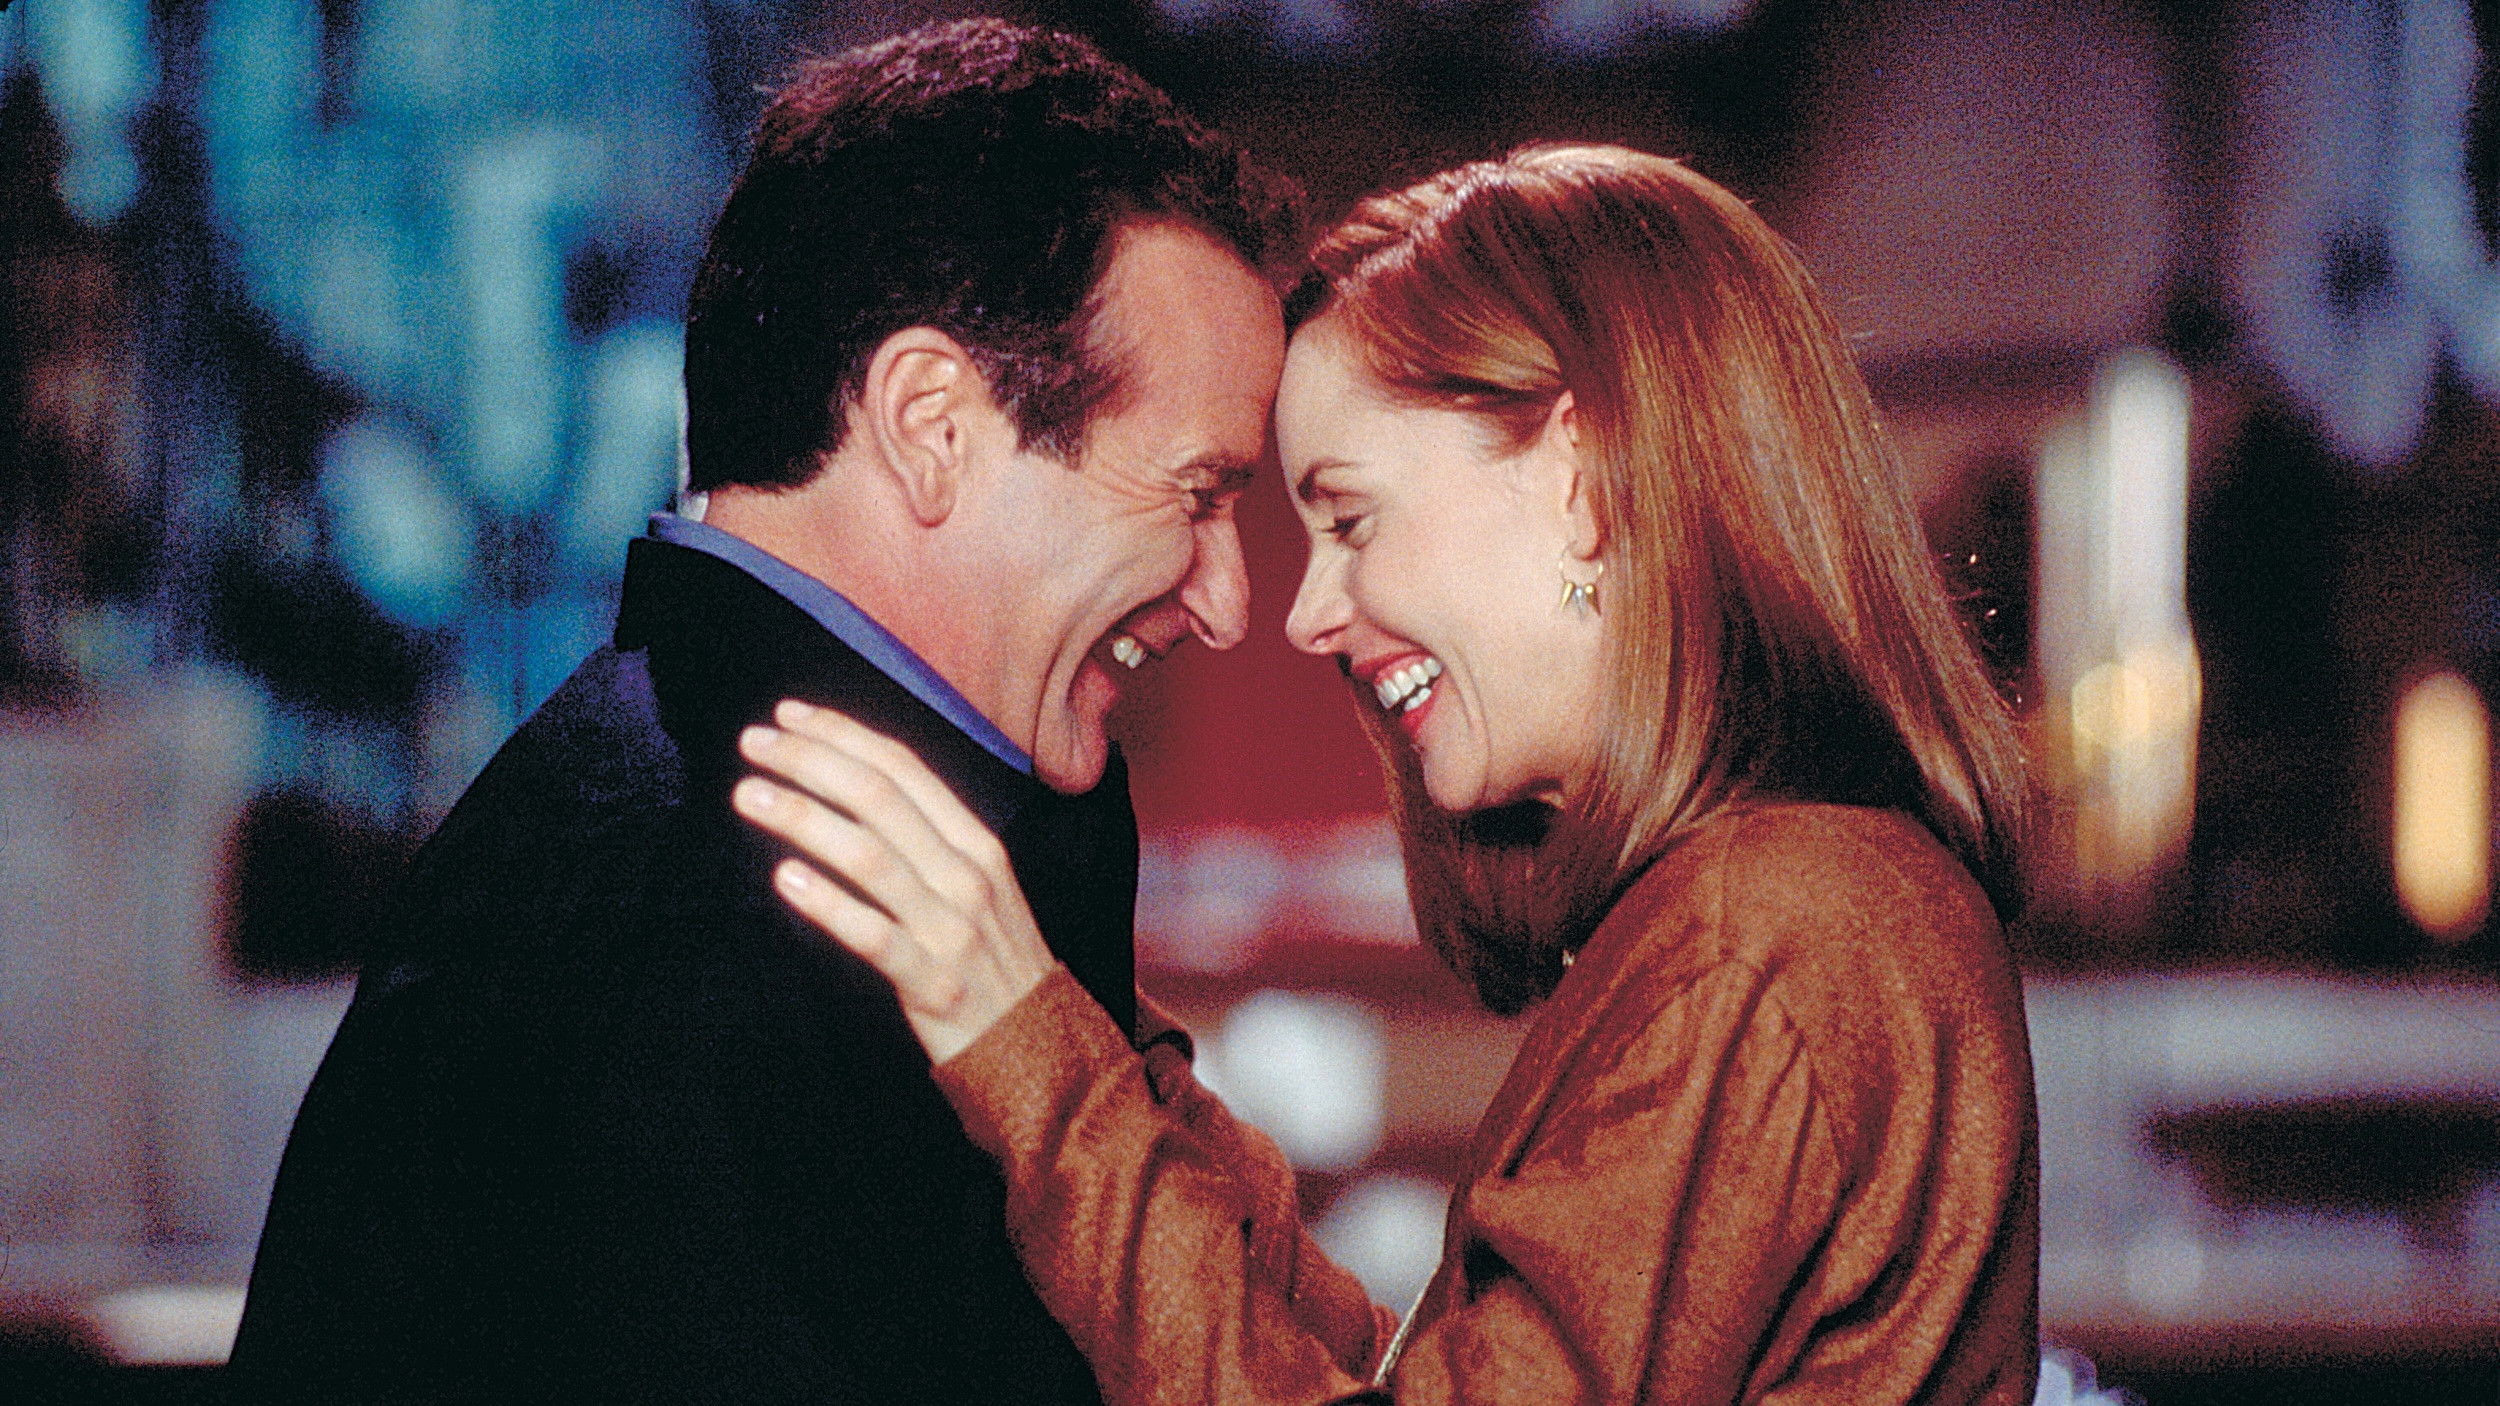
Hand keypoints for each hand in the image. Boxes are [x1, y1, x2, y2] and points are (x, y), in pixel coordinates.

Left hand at [733, 700, 1055, 1063]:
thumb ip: (928, 840)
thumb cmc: (993, 962)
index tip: (788, 715)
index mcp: (976, 844)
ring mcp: (952, 929)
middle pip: (879, 798)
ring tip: (749, 795)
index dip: (842, 734)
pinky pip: (874, 935)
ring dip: (803, 818)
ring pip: (870, 856)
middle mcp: (967, 876)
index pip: (903, 769)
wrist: (1041, 1047)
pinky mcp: (933, 983)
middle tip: (753, 744)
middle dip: (810, 761)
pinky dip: (828, 903)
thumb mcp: (978, 886)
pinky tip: (784, 879)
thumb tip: (855, 790)